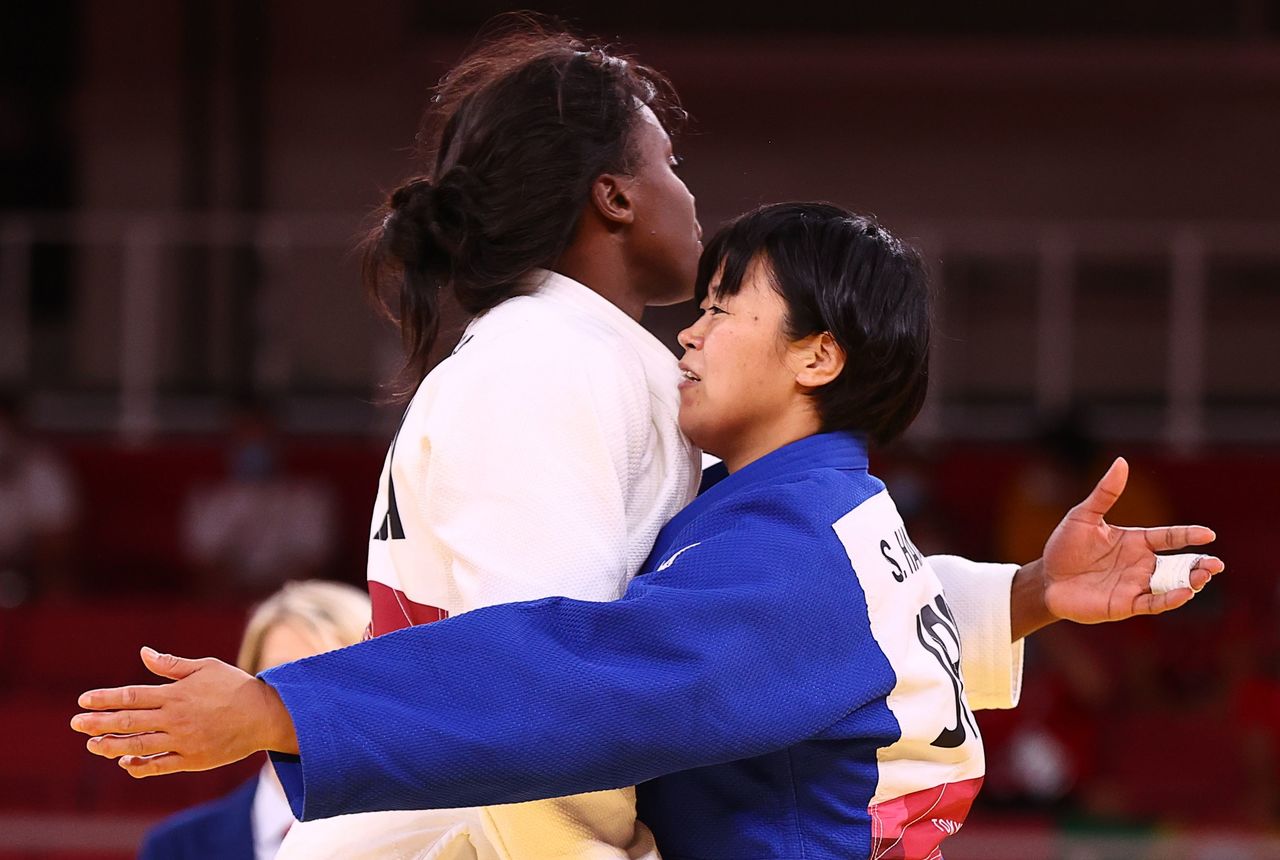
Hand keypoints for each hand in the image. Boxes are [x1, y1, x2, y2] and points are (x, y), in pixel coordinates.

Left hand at [71, 646, 298, 777]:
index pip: (132, 695)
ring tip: (92, 745)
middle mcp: (176, 717)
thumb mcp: (206, 667)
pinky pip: (160, 765)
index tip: (83, 700)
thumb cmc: (235, 687)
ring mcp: (183, 740)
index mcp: (177, 693)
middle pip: (129, 721)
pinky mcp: (193, 759)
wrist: (265, 715)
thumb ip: (172, 665)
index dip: (106, 698)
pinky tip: (125, 762)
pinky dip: (140, 765)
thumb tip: (144, 653)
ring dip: (111, 746)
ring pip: (139, 745)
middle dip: (99, 722)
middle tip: (75, 723)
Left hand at [1039, 457, 1223, 626]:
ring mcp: (1135, 585)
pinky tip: (1184, 594)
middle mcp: (1140, 564)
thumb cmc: (1064, 547)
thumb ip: (1105, 493)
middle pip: (1178, 565)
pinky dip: (1169, 600)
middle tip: (1216, 565)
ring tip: (1204, 577)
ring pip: (1171, 585)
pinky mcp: (1125, 604)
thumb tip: (1121, 462)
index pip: (1169, 537)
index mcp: (1135, 541)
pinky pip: (1153, 603)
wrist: (1046, 578)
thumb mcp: (1084, 516)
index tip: (1208, 534)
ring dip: (1190, 583)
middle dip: (1199, 565)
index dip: (1188, 535)